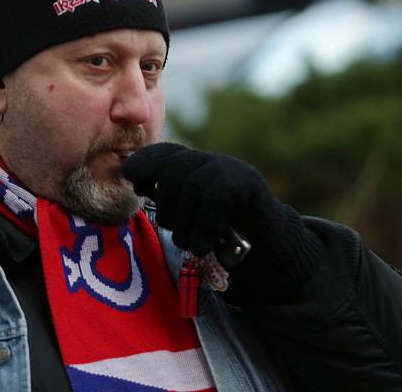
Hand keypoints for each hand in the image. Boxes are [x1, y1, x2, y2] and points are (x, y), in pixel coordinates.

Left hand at [122, 143, 272, 256]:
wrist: (268, 249)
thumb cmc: (220, 236)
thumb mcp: (188, 216)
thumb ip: (166, 197)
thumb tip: (133, 177)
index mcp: (193, 166)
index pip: (162, 152)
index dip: (144, 165)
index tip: (139, 187)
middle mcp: (210, 162)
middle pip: (173, 169)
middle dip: (167, 203)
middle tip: (175, 228)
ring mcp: (230, 169)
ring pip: (193, 186)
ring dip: (186, 223)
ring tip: (192, 244)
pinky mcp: (247, 184)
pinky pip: (215, 197)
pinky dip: (204, 225)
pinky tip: (204, 245)